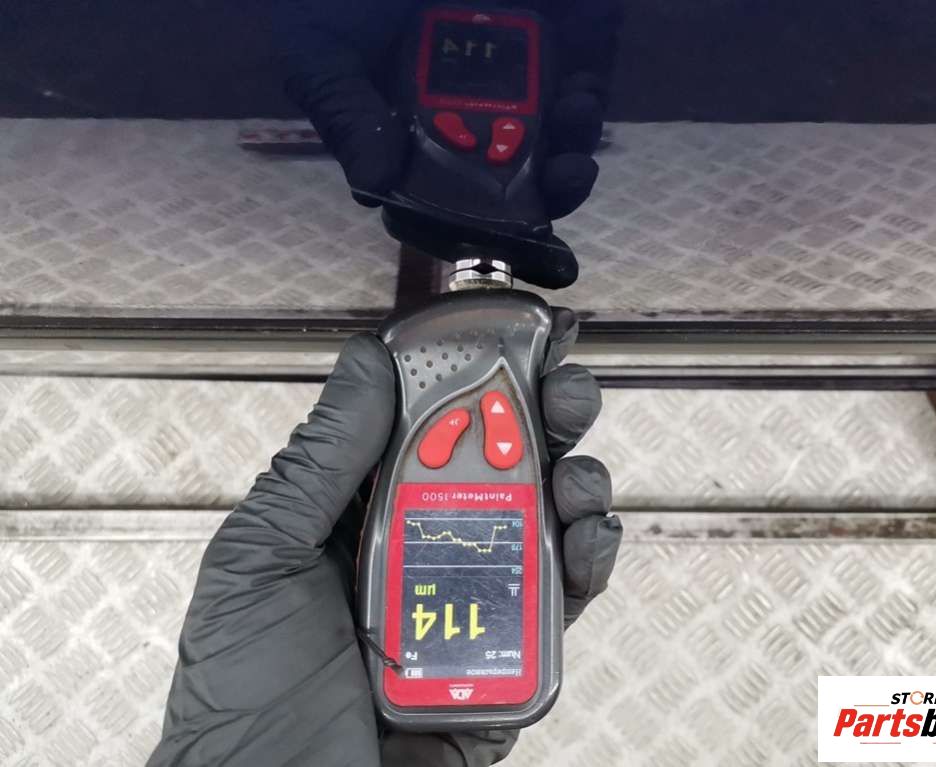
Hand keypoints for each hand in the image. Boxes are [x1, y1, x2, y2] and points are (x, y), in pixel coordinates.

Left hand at [148, 310, 621, 766]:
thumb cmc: (244, 691)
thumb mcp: (262, 558)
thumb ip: (321, 461)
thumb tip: (367, 362)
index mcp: (363, 515)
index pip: (430, 429)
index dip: (476, 380)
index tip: (516, 336)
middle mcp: (424, 549)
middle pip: (502, 467)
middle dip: (545, 419)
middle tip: (568, 390)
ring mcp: (472, 603)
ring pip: (545, 524)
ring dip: (577, 483)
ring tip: (579, 473)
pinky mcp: (510, 661)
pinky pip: (562, 602)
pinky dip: (588, 562)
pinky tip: (589, 538)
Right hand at [275, 0, 621, 217]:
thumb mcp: (320, 45)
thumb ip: (343, 111)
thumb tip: (373, 187)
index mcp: (408, 125)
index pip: (442, 198)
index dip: (469, 228)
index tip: (495, 239)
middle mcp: (464, 111)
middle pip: (511, 182)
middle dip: (542, 197)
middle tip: (558, 183)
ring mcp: (515, 78)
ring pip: (553, 144)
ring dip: (570, 153)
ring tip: (571, 132)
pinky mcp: (561, 42)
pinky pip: (582, 88)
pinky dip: (586, 103)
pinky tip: (579, 95)